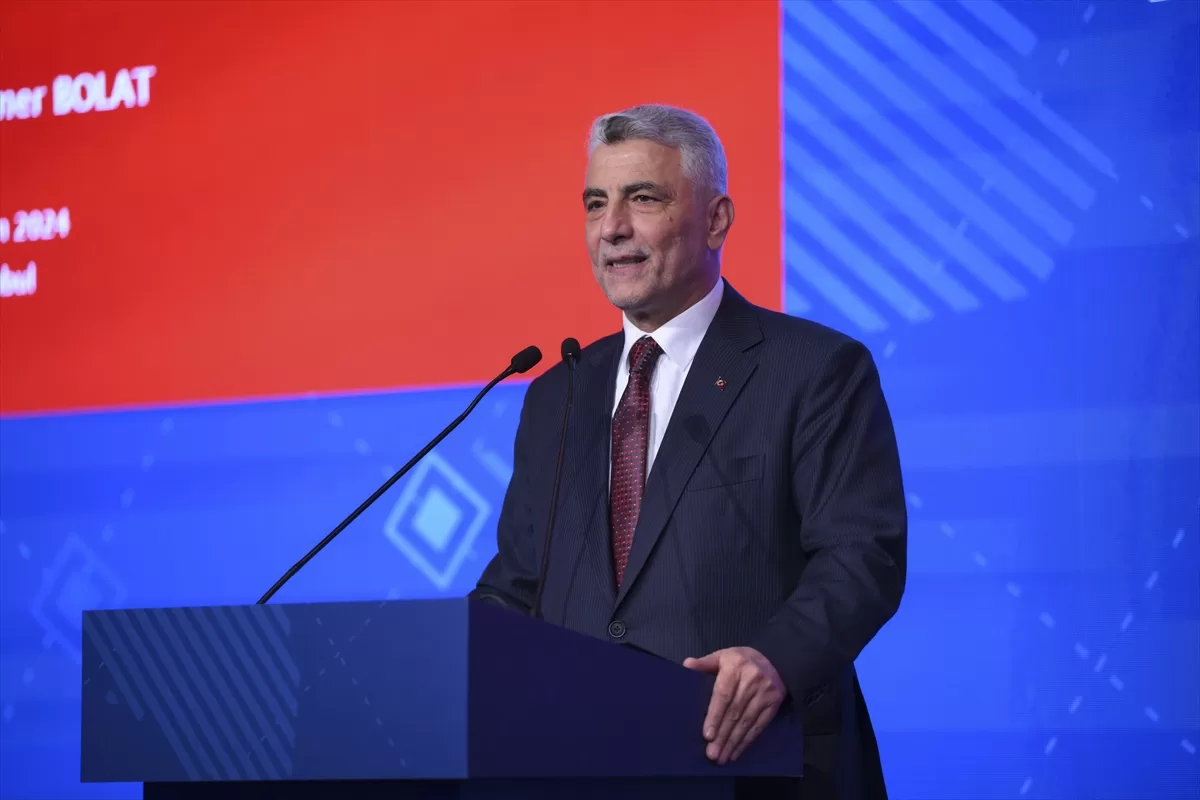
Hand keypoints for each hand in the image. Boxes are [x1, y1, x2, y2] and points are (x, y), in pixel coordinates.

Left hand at [683, 646, 784, 764]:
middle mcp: (752, 680)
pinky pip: (759, 725)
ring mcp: (764, 693)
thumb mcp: (723, 655)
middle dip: (723, 735)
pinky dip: (747, 741)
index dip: (715, 716)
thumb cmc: (742, 660)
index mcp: (735, 666)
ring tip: (722, 758)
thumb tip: (686, 665)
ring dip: (733, 742)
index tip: (708, 735)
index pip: (723, 695)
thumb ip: (705, 663)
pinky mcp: (774, 704)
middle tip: (712, 754)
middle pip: (735, 712)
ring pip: (747, 722)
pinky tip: (736, 752)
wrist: (776, 659)